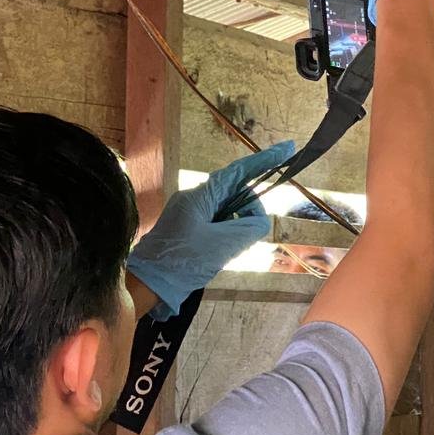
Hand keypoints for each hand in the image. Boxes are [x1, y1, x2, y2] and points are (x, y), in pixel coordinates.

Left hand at [126, 142, 292, 318]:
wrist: (145, 286)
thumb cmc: (182, 263)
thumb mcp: (223, 246)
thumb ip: (250, 227)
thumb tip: (259, 220)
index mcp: (200, 196)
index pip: (238, 171)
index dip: (264, 160)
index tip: (288, 148)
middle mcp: (193, 198)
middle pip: (234, 193)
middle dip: (247, 211)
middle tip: (245, 238)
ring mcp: (187, 213)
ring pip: (225, 210)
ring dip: (234, 227)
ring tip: (224, 252)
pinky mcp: (185, 227)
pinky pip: (215, 223)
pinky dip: (224, 234)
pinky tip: (216, 254)